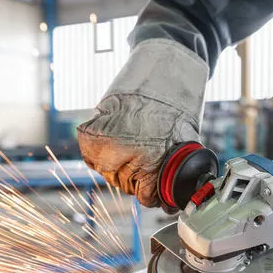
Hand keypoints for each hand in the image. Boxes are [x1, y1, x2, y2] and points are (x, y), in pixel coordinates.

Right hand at [77, 40, 207, 206]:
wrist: (162, 71)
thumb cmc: (176, 106)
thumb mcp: (184, 143)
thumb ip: (172, 172)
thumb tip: (169, 201)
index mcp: (146, 159)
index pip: (144, 195)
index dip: (153, 193)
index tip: (155, 189)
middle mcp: (120, 154)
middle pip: (125, 186)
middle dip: (136, 178)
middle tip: (145, 159)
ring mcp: (101, 143)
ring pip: (108, 173)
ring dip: (119, 165)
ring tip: (134, 144)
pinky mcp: (88, 133)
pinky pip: (92, 157)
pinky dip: (102, 153)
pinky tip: (118, 139)